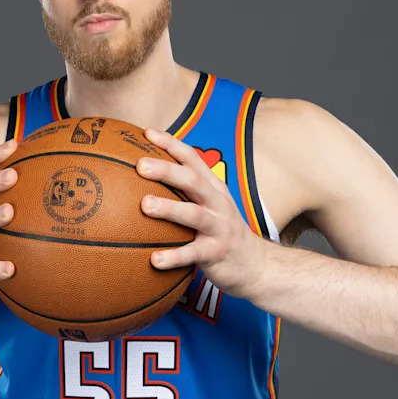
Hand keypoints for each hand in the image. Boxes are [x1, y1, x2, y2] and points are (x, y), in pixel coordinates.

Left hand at [136, 128, 262, 297]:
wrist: (256, 265)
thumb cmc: (221, 231)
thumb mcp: (209, 206)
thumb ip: (183, 192)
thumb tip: (142, 180)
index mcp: (213, 188)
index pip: (192, 158)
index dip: (171, 144)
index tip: (146, 133)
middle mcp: (218, 203)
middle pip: (193, 181)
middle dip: (167, 170)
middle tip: (140, 165)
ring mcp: (220, 227)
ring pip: (194, 214)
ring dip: (170, 208)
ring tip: (145, 206)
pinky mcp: (217, 253)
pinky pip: (194, 254)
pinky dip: (174, 256)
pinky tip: (154, 260)